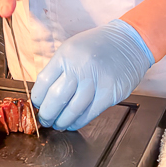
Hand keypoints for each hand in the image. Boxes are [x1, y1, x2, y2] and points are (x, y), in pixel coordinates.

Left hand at [31, 20, 153, 130]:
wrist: (129, 42)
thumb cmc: (98, 45)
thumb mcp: (73, 49)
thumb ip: (59, 69)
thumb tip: (45, 95)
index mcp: (66, 55)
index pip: (44, 82)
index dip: (37, 98)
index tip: (36, 105)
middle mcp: (79, 67)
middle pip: (56, 98)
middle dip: (47, 114)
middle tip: (45, 119)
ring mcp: (96, 80)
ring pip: (72, 109)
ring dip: (62, 121)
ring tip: (58, 124)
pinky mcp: (110, 93)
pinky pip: (89, 113)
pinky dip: (78, 121)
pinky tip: (73, 123)